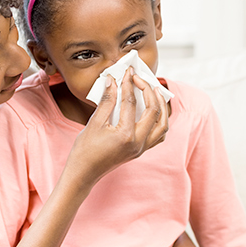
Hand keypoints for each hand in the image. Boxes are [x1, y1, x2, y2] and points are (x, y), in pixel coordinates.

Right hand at [65, 67, 168, 185]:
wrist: (83, 174)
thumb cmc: (85, 150)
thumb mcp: (94, 123)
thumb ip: (106, 101)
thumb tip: (112, 81)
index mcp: (126, 135)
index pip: (131, 103)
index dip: (128, 84)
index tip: (127, 72)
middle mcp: (138, 143)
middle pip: (153, 111)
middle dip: (148, 91)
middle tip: (139, 79)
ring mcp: (141, 148)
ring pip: (162, 125)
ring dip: (161, 106)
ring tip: (154, 91)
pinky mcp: (140, 151)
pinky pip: (158, 135)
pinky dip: (160, 121)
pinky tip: (153, 111)